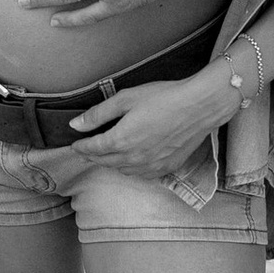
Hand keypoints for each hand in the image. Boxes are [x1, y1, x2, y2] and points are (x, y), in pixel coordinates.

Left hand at [21, 65, 250, 189]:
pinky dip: (130, 170)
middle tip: (84, 152)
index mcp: (121, 140)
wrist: (200, 106)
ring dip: (110, 164)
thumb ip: (99, 114)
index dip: (80, 147)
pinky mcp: (166, 168)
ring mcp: (151, 166)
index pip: (92, 148)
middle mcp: (133, 158)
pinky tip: (130, 163)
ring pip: (122, 170)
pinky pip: (141, 175)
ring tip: (105, 156)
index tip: (74, 145)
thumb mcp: (126, 99)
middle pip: (104, 161)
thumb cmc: (164, 97)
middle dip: (92, 156)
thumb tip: (76, 125)